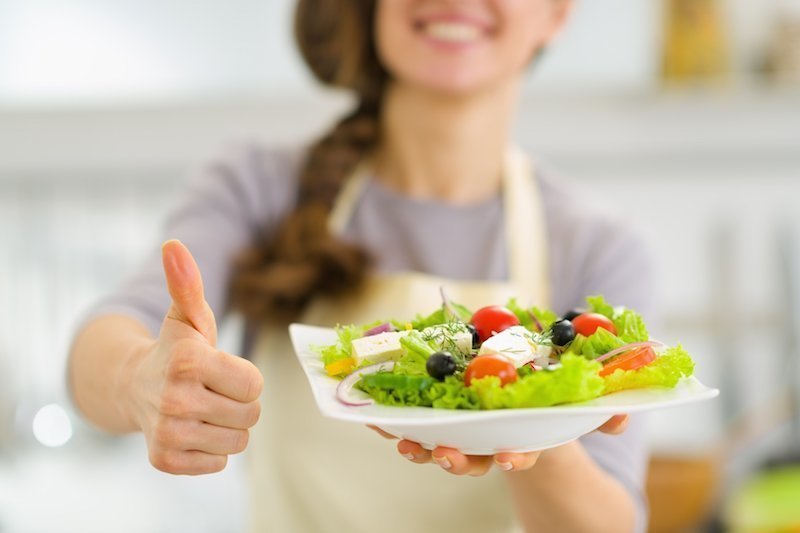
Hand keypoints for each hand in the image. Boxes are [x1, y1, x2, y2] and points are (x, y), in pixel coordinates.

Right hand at [120, 240, 263, 474]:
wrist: (134, 388)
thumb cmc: (174, 349)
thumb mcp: (187, 316)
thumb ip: (188, 283)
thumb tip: (174, 245)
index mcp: (188, 361)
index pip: (255, 385)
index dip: (244, 377)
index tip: (220, 369)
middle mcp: (175, 399)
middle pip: (251, 415)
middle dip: (239, 402)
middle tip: (212, 390)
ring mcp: (168, 433)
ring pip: (238, 441)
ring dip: (228, 426)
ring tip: (203, 409)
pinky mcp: (164, 461)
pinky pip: (220, 463)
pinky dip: (212, 449)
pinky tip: (191, 430)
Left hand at [370, 414, 628, 475]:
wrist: (521, 401)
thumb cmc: (549, 405)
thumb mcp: (577, 409)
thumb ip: (600, 413)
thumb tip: (621, 417)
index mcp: (521, 439)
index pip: (519, 453)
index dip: (516, 457)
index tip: (510, 458)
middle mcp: (488, 443)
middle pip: (471, 460)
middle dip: (456, 461)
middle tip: (444, 456)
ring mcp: (462, 435)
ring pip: (438, 448)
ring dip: (419, 447)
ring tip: (404, 444)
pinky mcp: (438, 420)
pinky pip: (414, 424)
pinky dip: (393, 423)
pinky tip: (371, 416)